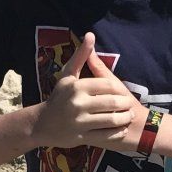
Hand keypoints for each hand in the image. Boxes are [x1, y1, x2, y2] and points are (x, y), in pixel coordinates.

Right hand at [33, 32, 140, 148]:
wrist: (42, 124)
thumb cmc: (58, 97)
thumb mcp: (68, 75)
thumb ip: (81, 56)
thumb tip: (91, 34)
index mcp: (77, 87)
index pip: (108, 86)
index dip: (119, 90)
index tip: (124, 93)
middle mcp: (78, 104)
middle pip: (112, 103)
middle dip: (125, 105)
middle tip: (130, 107)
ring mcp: (80, 122)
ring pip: (111, 120)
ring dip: (124, 119)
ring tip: (128, 117)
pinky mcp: (81, 137)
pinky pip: (106, 136)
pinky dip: (117, 133)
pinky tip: (121, 130)